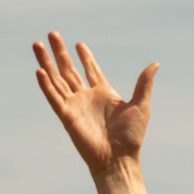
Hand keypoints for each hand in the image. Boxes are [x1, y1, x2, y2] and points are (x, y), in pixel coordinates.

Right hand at [32, 31, 158, 174]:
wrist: (118, 159)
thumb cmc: (131, 136)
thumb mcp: (141, 105)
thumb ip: (144, 83)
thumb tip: (155, 63)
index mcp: (103, 93)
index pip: (91, 70)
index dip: (85, 57)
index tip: (79, 44)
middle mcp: (86, 97)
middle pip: (69, 70)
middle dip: (60, 52)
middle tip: (52, 34)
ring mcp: (75, 106)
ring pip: (57, 79)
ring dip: (47, 62)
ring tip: (37, 44)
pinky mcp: (66, 116)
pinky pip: (53, 97)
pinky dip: (46, 84)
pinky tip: (40, 70)